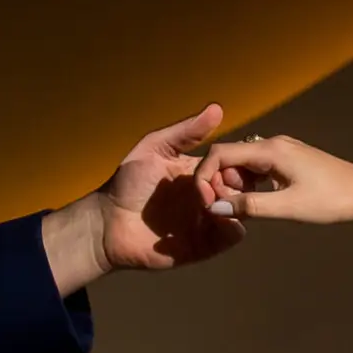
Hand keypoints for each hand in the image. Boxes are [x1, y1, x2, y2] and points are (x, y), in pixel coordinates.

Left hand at [95, 103, 246, 270]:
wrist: (108, 223)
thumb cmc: (127, 183)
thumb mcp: (155, 148)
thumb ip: (185, 132)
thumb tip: (217, 108)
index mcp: (201, 172)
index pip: (234, 164)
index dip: (237, 162)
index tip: (227, 162)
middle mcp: (209, 196)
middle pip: (243, 188)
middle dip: (238, 184)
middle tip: (216, 184)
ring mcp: (208, 221)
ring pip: (241, 211)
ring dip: (233, 204)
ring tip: (207, 202)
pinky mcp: (205, 245)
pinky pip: (230, 236)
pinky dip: (231, 227)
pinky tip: (214, 217)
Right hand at [193, 134, 352, 224]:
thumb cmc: (332, 200)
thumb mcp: (288, 207)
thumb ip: (249, 207)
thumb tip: (215, 208)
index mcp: (271, 150)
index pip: (220, 153)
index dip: (205, 176)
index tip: (206, 202)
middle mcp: (274, 144)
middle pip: (230, 156)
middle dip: (221, 182)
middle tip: (230, 209)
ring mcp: (283, 150)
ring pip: (244, 163)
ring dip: (236, 184)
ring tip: (246, 207)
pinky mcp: (291, 160)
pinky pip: (259, 167)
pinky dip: (251, 183)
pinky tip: (260, 201)